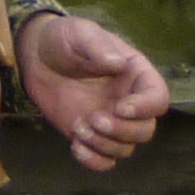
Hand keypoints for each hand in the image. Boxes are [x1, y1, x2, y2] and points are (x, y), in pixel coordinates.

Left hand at [16, 12, 169, 171]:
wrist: (36, 58)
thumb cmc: (64, 40)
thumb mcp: (80, 33)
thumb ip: (98, 47)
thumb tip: (118, 64)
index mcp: (136, 75)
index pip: (158, 98)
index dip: (145, 108)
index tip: (120, 108)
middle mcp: (130, 102)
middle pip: (145, 130)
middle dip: (122, 131)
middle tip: (94, 118)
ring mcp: (112, 122)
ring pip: (125, 148)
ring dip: (103, 144)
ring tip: (78, 126)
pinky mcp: (92, 136)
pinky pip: (104, 161)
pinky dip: (94, 161)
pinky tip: (75, 146)